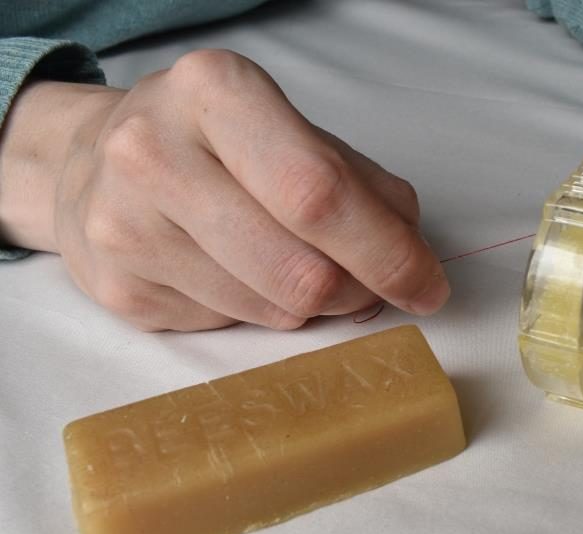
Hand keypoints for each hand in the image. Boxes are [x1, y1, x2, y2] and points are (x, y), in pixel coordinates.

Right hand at [0, 50, 448, 330]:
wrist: (89, 162)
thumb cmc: (214, 145)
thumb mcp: (292, 133)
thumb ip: (363, 186)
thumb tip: (413, 259)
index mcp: (215, 92)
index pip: (318, 191)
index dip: (387, 252)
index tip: (429, 285)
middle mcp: (155, 151)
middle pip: (300, 267)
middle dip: (360, 292)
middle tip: (373, 289)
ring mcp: (126, 225)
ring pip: (271, 309)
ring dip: (313, 306)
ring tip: (298, 269)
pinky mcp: (118, 288)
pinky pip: (231, 327)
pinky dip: (260, 311)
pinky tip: (240, 275)